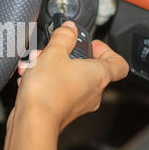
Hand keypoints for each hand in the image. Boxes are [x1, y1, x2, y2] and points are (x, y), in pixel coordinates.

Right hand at [14, 21, 128, 131]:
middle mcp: (93, 92)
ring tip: (33, 64)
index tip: (89, 44)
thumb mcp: (54, 52)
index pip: (119, 63)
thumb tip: (69, 28)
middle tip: (52, 50)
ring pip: (69, 78)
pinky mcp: (62, 111)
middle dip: (66, 55)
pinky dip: (44, 81)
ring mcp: (78, 104)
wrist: (33, 121)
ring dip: (50, 67)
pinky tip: (29, 77)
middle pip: (87, 68)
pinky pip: (57, 90)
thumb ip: (63, 36)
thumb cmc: (47, 91)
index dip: (107, 50)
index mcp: (98, 75)